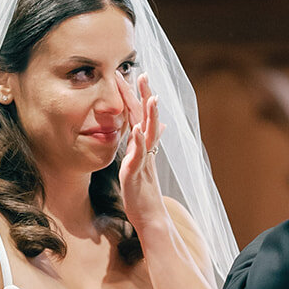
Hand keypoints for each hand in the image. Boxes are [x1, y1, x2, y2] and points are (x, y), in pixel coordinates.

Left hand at [116, 71, 166, 233]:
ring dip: (149, 114)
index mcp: (143, 145)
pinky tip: (136, 129)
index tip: (131, 74)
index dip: (136, 95)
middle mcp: (146, 149)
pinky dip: (139, 141)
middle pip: (145, 118)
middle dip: (143, 95)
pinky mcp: (137, 173)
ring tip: (150, 96)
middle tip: (142, 73)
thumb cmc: (143, 191)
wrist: (149, 216)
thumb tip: (157, 126)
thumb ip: (147, 143)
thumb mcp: (143, 163)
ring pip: (148, 133)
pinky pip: (139, 155)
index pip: (139, 115)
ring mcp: (143, 160)